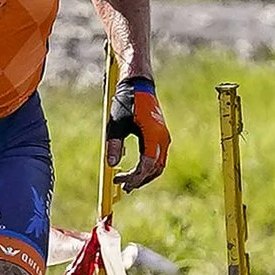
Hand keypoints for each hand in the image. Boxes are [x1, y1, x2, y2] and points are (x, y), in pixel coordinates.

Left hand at [108, 74, 169, 191]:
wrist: (138, 87)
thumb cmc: (126, 103)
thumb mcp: (116, 123)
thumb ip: (114, 144)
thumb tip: (111, 165)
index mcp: (153, 135)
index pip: (147, 164)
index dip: (135, 177)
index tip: (121, 183)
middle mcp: (162, 139)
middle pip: (155, 168)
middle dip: (140, 180)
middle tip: (123, 187)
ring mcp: (163, 138)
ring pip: (158, 165)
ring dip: (144, 175)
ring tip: (128, 183)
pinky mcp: (160, 137)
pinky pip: (157, 158)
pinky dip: (147, 167)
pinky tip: (134, 170)